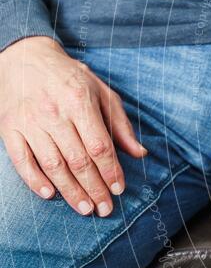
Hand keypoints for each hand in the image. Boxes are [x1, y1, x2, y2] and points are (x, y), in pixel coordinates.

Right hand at [0, 37, 146, 216]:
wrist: (25, 58)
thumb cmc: (70, 78)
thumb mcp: (102, 93)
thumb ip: (120, 125)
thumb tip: (140, 153)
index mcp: (80, 102)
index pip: (99, 144)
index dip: (110, 170)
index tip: (119, 189)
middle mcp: (54, 113)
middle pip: (77, 159)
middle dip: (94, 188)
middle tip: (105, 208)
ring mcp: (30, 122)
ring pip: (52, 164)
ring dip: (70, 190)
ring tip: (84, 208)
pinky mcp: (10, 128)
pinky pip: (21, 160)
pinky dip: (34, 179)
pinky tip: (49, 194)